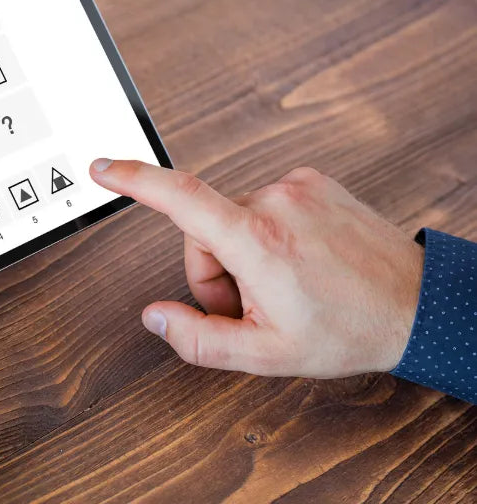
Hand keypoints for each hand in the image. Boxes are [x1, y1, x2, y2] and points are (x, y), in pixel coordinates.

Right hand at [90, 160, 423, 377]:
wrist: (418, 303)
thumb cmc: (350, 330)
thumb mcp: (266, 354)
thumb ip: (199, 339)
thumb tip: (155, 317)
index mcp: (257, 241)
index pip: (179, 198)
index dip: (133, 180)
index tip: (104, 168)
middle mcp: (274, 202)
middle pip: (203, 231)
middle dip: (214, 270)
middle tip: (251, 305)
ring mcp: (295, 187)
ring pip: (232, 218)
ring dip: (241, 252)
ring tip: (281, 285)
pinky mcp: (311, 181)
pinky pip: (262, 205)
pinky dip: (267, 233)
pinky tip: (297, 260)